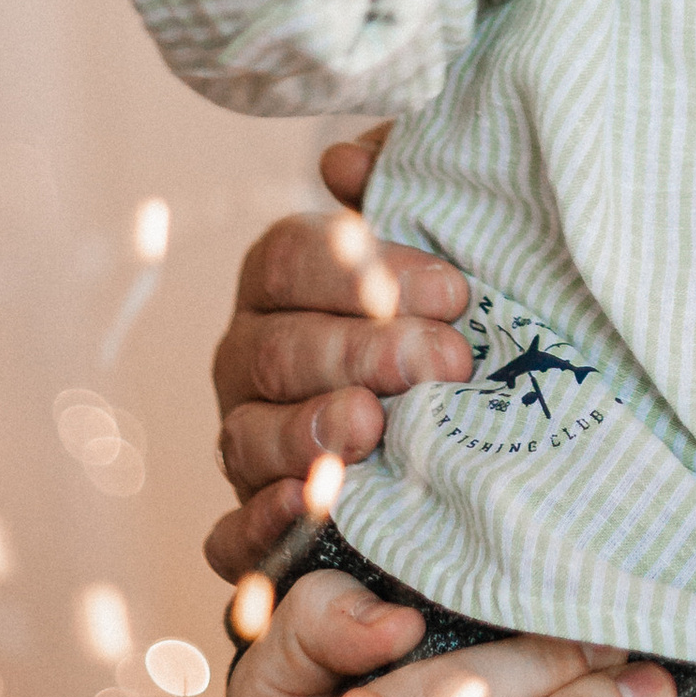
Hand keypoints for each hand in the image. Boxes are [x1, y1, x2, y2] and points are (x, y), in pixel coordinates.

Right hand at [205, 146, 474, 580]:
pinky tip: (309, 506)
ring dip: (310, 432)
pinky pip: (231, 534)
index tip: (455, 289)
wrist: (464, 429)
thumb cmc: (445, 316)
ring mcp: (244, 440)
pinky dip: (262, 524)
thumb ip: (400, 183)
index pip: (293, 258)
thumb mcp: (437, 241)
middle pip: (279, 349)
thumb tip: (345, 162)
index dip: (365, 270)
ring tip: (372, 428)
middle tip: (442, 362)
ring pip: (249, 435)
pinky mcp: (251, 523)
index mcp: (280, 282)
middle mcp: (247, 357)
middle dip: (363, 353)